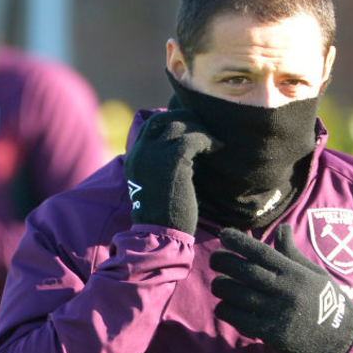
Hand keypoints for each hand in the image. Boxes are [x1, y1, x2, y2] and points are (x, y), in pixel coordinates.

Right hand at [123, 109, 220, 234]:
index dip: (172, 120)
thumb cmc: (164, 215)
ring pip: (179, 126)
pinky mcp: (173, 162)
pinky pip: (193, 139)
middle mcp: (141, 152)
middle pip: (164, 119)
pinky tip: (218, 147)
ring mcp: (155, 155)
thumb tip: (185, 151)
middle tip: (204, 126)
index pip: (151, 124)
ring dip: (200, 129)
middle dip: (186, 118)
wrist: (160, 234)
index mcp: (134, 158)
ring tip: (214, 139)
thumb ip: (162, 165)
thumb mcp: (156, 184)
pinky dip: (208, 140)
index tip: (190, 125)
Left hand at [210, 224, 352, 352]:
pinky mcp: (271, 334)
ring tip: (217, 283)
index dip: (239, 242)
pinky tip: (224, 307)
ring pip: (238, 294)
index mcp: (295, 273)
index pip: (261, 252)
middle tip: (214, 259)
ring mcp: (277, 312)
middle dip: (223, 261)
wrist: (342, 340)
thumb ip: (292, 254)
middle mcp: (285, 290)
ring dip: (221, 287)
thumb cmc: (328, 302)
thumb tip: (281, 228)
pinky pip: (239, 319)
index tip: (223, 235)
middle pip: (245, 271)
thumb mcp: (315, 274)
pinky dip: (226, 310)